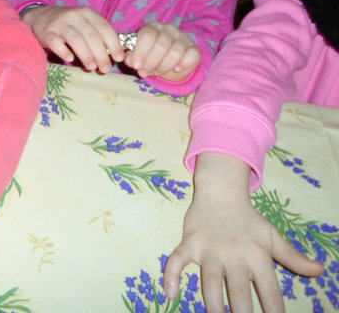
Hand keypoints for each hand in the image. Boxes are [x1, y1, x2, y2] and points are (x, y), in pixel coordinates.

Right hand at [21, 6, 122, 72]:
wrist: (39, 17)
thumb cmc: (67, 25)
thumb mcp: (84, 24)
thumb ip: (97, 36)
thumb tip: (114, 56)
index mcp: (87, 13)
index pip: (105, 28)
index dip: (114, 44)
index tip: (119, 58)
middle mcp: (74, 16)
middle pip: (92, 36)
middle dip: (101, 54)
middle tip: (106, 69)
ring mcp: (59, 24)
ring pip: (76, 40)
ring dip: (86, 55)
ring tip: (92, 68)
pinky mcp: (46, 33)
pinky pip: (56, 43)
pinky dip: (64, 52)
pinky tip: (70, 60)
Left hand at [123, 21, 200, 81]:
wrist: (168, 66)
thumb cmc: (149, 58)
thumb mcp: (137, 58)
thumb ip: (130, 58)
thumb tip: (130, 60)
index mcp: (152, 27)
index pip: (148, 35)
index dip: (141, 52)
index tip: (137, 66)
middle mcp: (168, 29)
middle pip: (161, 46)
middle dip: (151, 63)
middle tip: (145, 72)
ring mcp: (183, 37)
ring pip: (175, 53)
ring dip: (164, 67)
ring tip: (157, 71)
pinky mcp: (194, 48)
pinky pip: (191, 57)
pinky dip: (183, 66)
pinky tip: (176, 69)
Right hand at [163, 153, 323, 311]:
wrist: (220, 190)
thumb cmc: (248, 218)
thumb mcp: (272, 236)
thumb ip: (293, 257)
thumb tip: (320, 271)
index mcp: (257, 255)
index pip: (270, 291)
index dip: (274, 311)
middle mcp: (234, 254)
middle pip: (238, 292)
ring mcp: (210, 249)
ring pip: (209, 283)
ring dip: (213, 305)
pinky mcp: (189, 243)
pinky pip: (176, 260)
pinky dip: (171, 275)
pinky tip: (171, 293)